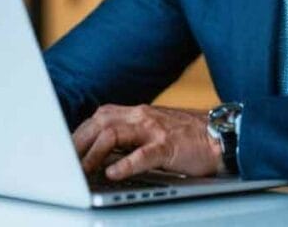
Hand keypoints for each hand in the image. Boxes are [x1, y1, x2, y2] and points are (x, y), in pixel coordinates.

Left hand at [73, 104, 222, 180]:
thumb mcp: (154, 129)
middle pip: (100, 122)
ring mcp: (155, 130)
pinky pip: (144, 154)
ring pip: (114, 134)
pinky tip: (113, 173)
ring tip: (83, 171)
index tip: (64, 150)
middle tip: (65, 164)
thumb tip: (102, 152)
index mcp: (137, 112)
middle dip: (78, 143)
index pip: (99, 117)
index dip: (79, 133)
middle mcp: (142, 116)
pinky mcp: (169, 146)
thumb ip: (131, 134)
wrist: (222, 135)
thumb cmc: (188, 137)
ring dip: (94, 153)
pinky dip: (126, 164)